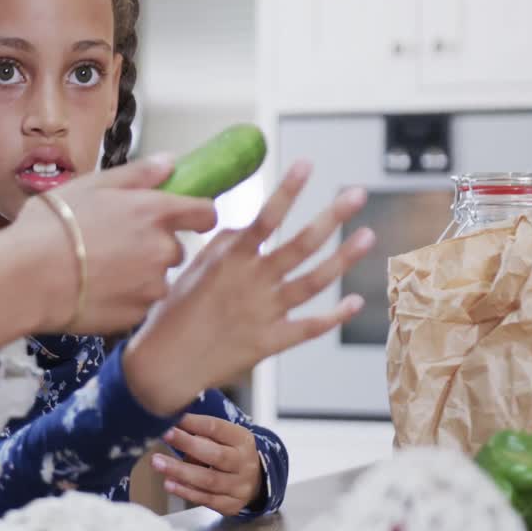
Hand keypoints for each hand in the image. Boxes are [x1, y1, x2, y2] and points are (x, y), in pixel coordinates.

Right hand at [11, 154, 218, 334]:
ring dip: (139, 275)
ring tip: (98, 270)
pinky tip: (93, 290)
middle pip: (175, 249)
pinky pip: (139, 304)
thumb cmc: (51, 226)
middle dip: (154, 247)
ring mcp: (151, 286)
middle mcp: (161, 250)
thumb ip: (138, 174)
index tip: (186, 217)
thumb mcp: (91, 185)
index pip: (204, 212)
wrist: (27, 277)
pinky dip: (124, 298)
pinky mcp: (136, 315)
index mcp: (154, 212)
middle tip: (115, 244)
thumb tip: (170, 162)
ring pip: (156, 279)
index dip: (198, 214)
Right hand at [125, 161, 373, 415]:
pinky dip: (334, 316)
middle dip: (331, 217)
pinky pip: (309, 327)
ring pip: (313, 282)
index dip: (287, 190)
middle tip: (356, 195)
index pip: (265, 217)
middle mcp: (252, 282)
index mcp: (230, 261)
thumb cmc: (172, 315)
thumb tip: (245, 227)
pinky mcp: (270, 342)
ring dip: (343, 258)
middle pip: (300, 244)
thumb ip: (221, 246)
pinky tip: (355, 301)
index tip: (305, 165)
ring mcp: (264, 313)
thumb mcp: (191, 270)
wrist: (164, 365)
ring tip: (367, 236)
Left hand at [153, 415, 263, 515]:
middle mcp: (245, 463)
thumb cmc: (229, 453)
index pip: (217, 428)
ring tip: (158, 463)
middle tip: (164, 435)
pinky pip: (206, 499)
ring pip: (209, 480)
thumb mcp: (223, 438)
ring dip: (180, 471)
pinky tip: (169, 483)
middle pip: (215, 455)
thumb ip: (200, 433)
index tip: (173, 417)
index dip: (194, 422)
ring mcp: (240, 486)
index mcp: (243, 440)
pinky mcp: (231, 505)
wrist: (254, 481)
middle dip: (187, 444)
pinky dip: (186, 492)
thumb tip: (171, 426)